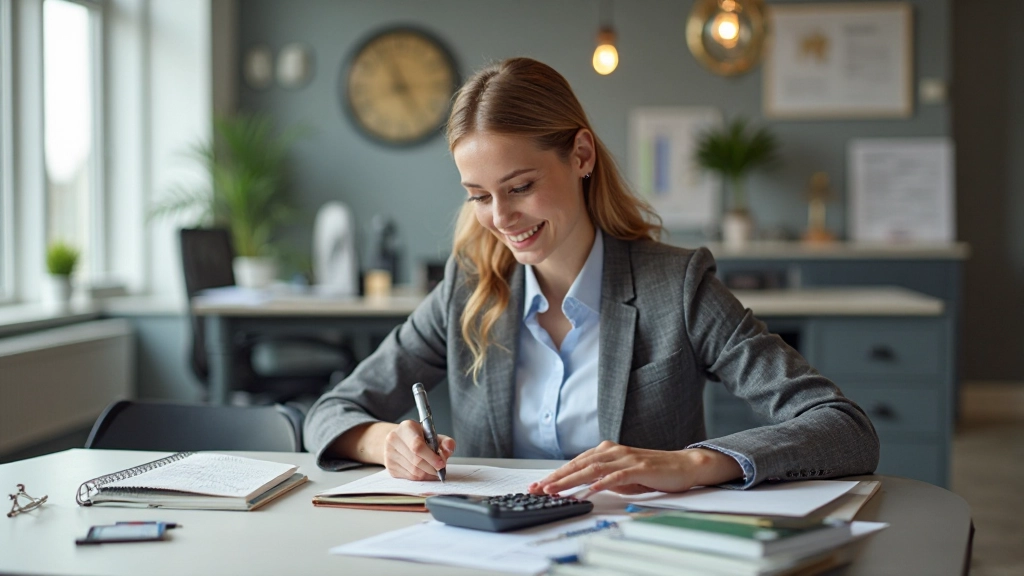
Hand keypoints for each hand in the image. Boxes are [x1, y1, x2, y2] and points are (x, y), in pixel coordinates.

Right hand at [383, 420, 455, 480]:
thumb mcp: (431, 434)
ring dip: (427, 474)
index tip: (441, 463)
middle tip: (440, 468)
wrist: (396, 440)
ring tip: (433, 469)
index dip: (431, 457)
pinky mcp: (390, 467)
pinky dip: (420, 477)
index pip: (417, 445)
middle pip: (416, 461)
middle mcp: (394, 440)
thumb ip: (444, 441)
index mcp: (406, 428)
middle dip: (432, 467)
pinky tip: (424, 471)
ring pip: (413, 472)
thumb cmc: (417, 436)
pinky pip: (409, 477)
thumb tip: (449, 448)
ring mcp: (389, 454)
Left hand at [528, 441, 742, 496]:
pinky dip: (600, 482)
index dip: (556, 474)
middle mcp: (613, 451)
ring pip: (592, 468)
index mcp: (607, 451)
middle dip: (556, 477)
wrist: (683, 466)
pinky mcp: (639, 467)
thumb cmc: (653, 472)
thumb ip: (604, 479)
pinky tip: (589, 489)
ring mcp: (626, 458)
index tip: (539, 485)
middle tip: (538, 488)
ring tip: (555, 489)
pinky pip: (616, 475)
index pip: (576, 463)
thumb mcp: (623, 477)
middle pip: (578, 464)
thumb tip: (585, 486)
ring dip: (571, 480)